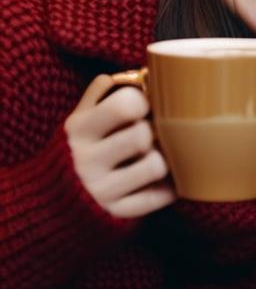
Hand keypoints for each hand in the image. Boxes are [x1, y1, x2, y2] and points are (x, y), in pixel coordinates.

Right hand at [64, 74, 174, 219]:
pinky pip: (160, 197)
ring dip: (163, 159)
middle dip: (153, 132)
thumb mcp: (80, 120)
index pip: (125, 103)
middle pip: (142, 134)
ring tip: (154, 156)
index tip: (143, 107)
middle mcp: (85, 160)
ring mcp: (100, 190)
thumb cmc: (83, 148)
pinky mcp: (116, 213)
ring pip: (156, 165)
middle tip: (151, 134)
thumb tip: (120, 75)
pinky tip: (160, 181)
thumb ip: (99, 95)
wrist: (54, 200)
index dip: (142, 101)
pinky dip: (168, 187)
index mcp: (79, 130)